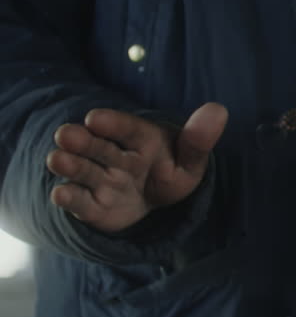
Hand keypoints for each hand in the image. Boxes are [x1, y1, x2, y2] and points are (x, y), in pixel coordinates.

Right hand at [45, 103, 227, 232]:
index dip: (113, 123)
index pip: (128, 128)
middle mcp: (116, 156)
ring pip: (85, 171)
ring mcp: (101, 180)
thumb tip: (219, 110)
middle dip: (82, 141)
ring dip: (71, 165)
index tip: (95, 118)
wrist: (153, 202)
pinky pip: (82, 202)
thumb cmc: (171, 172)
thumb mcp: (189, 160)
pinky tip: (60, 193)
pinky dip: (71, 198)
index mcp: (141, 139)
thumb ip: (198, 140)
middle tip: (66, 135)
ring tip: (56, 159)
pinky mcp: (93, 206)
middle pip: (99, 147)